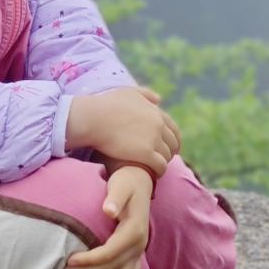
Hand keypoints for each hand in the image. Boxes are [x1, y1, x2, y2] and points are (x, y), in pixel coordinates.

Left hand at [64, 165, 152, 268]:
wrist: (140, 183)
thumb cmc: (126, 183)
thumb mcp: (121, 185)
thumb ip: (115, 197)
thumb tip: (108, 211)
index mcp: (135, 230)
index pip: (111, 253)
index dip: (90, 260)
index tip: (70, 259)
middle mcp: (140, 245)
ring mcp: (140, 252)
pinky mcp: (137, 255)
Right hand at [65, 86, 180, 176]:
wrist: (94, 118)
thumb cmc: (105, 105)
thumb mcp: (128, 93)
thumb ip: (145, 94)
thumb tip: (159, 100)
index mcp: (156, 112)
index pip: (174, 130)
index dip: (173, 141)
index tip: (169, 149)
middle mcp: (158, 125)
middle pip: (173, 144)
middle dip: (170, 153)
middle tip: (161, 161)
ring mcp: (153, 139)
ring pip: (167, 156)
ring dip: (163, 164)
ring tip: (154, 169)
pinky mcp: (145, 153)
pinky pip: (160, 166)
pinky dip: (159, 172)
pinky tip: (152, 175)